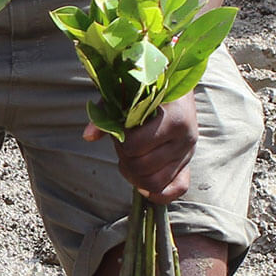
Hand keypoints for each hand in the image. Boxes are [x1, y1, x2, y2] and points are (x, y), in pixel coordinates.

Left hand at [84, 94, 198, 204]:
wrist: (177, 83)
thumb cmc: (147, 87)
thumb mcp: (126, 92)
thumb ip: (105, 112)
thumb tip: (88, 136)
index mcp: (175, 119)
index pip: (135, 147)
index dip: (120, 142)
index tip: (120, 130)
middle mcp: (186, 139)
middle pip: (142, 168)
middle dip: (125, 158)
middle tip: (123, 145)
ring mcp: (188, 154)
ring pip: (154, 183)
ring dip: (134, 175)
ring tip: (130, 159)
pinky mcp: (187, 164)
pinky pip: (176, 190)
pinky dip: (157, 193)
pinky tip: (142, 182)